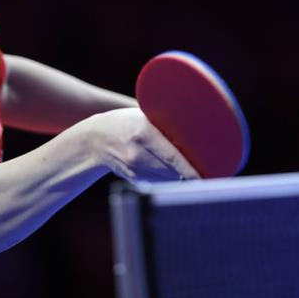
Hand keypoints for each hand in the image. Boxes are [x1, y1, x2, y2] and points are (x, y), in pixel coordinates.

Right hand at [82, 107, 199, 181]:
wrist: (95, 139)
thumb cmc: (125, 122)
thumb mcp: (143, 116)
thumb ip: (165, 125)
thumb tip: (196, 132)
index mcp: (143, 132)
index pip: (171, 156)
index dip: (189, 169)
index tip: (203, 177)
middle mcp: (138, 153)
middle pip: (173, 169)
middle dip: (186, 168)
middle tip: (197, 163)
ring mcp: (134, 169)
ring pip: (167, 177)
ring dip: (176, 172)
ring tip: (170, 158)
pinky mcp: (134, 179)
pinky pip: (158, 181)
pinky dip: (165, 175)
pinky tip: (157, 163)